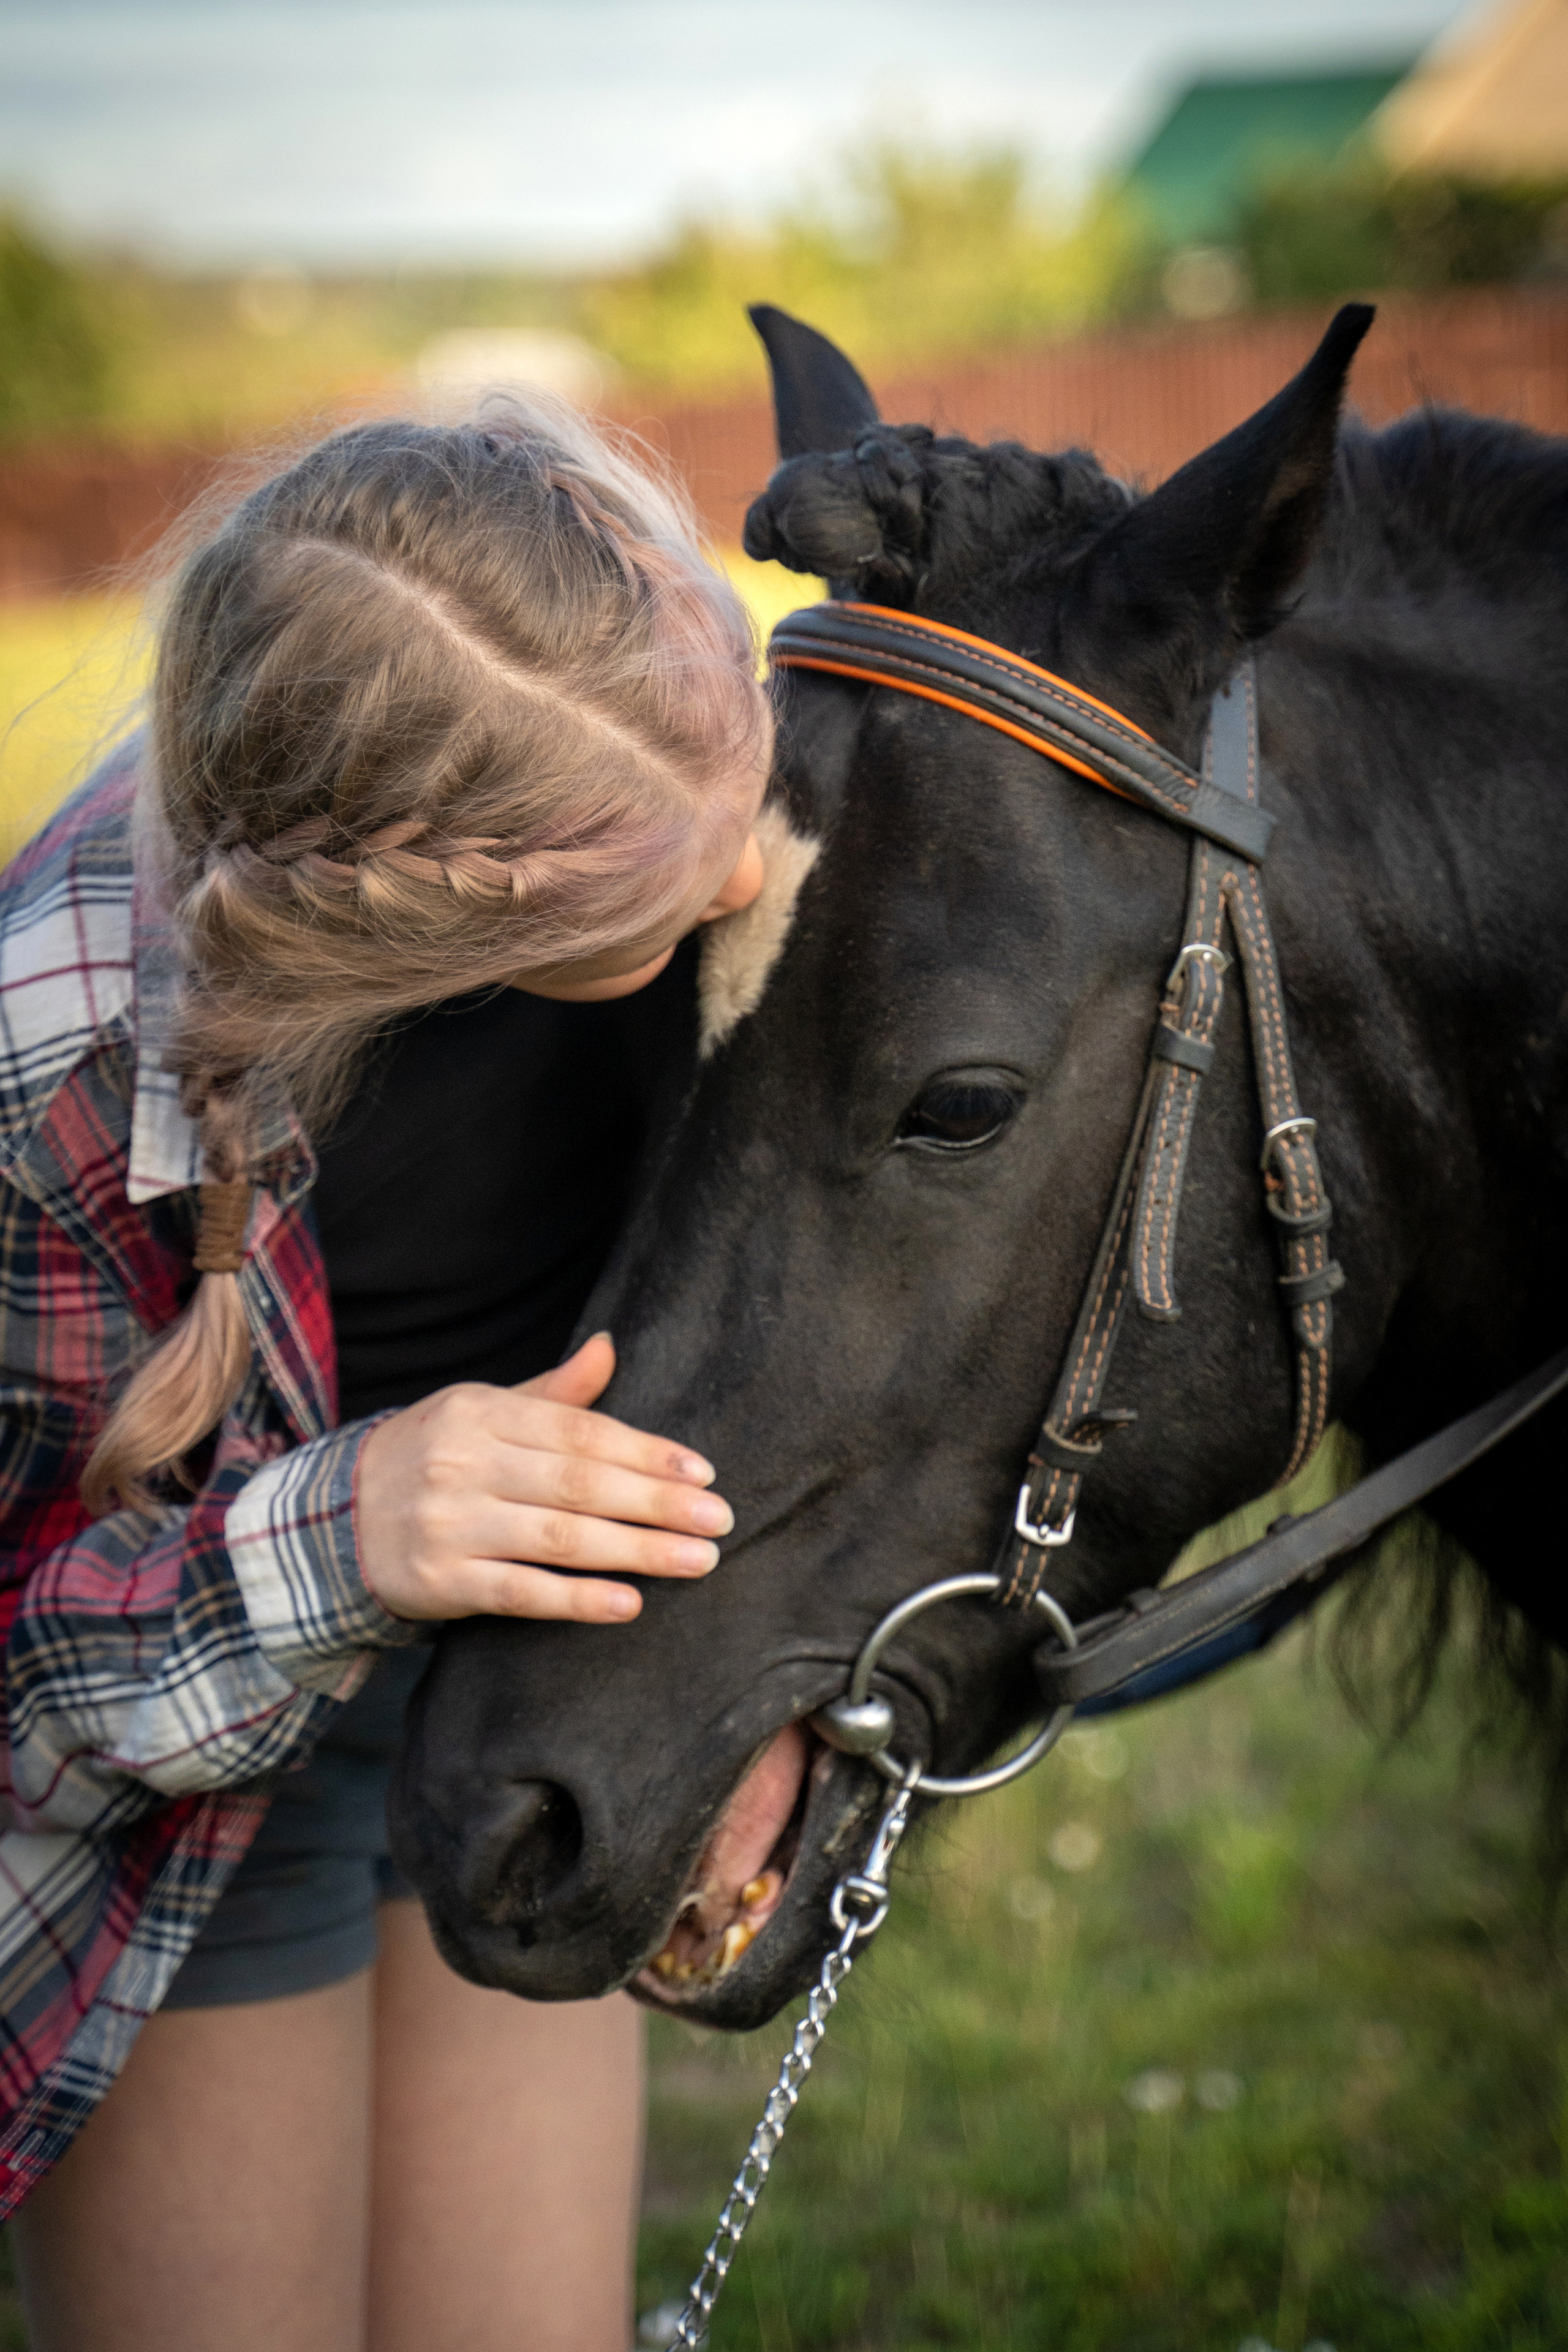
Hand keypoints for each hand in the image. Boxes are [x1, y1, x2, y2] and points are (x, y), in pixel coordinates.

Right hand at [354, 1333, 729, 1625]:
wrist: (335, 1520)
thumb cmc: (433, 1458)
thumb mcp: (481, 1411)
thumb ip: (552, 1393)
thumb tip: (610, 1346)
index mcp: (479, 1412)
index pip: (580, 1432)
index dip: (645, 1452)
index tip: (702, 1472)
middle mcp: (463, 1462)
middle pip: (580, 1484)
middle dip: (657, 1503)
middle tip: (719, 1519)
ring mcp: (450, 1524)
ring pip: (559, 1538)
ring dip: (637, 1551)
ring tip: (697, 1560)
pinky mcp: (441, 1581)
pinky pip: (521, 1592)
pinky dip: (578, 1599)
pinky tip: (630, 1602)